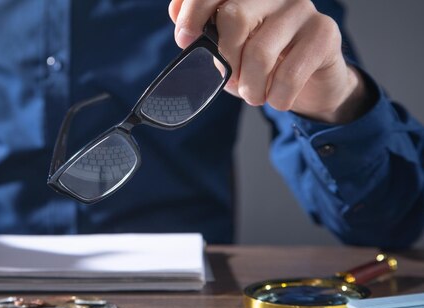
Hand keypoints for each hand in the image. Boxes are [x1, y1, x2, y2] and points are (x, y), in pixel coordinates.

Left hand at [169, 0, 369, 123]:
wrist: (309, 83)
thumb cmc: (262, 63)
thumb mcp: (227, 51)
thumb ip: (204, 35)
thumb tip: (183, 29)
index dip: (194, 12)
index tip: (185, 39)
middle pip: (235, 17)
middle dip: (226, 58)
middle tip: (232, 80)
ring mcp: (301, 8)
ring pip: (260, 51)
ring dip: (251, 87)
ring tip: (253, 95)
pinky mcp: (324, 31)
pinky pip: (290, 72)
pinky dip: (277, 96)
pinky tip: (277, 98)